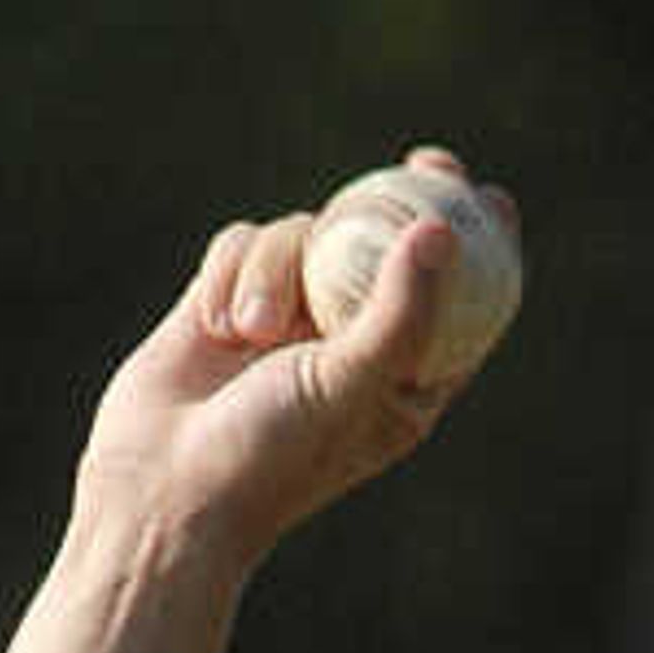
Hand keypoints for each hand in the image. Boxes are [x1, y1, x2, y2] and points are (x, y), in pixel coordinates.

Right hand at [79, 147, 518, 560]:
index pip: (455, 308)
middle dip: (401, 203)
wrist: (166, 489)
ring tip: (253, 336)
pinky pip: (244, 242)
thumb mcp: (350, 385)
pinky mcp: (230, 299)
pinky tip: (215, 330)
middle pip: (384, 245)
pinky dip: (232, 273)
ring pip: (305, 234)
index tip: (487, 198)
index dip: (478, 249)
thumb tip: (440, 231)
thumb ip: (400, 312)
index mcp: (399, 385)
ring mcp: (288, 320)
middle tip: (425, 164)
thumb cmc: (269, 458)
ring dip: (278, 268)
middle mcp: (348, 346)